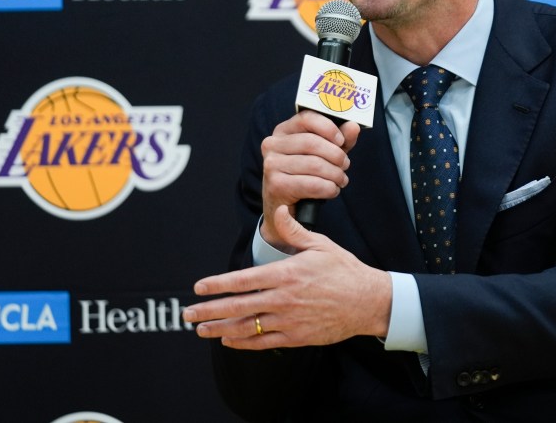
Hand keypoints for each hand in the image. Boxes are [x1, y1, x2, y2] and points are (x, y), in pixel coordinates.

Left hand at [184, 205, 391, 349]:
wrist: (368, 301)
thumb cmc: (344, 270)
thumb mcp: (319, 244)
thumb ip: (293, 231)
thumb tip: (278, 212)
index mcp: (285, 274)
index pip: (242, 280)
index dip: (217, 284)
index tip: (199, 287)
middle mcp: (282, 299)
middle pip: (237, 307)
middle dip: (208, 310)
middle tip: (188, 313)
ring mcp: (288, 321)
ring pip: (246, 327)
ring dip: (219, 329)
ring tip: (201, 330)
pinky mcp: (296, 337)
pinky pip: (263, 343)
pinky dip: (243, 343)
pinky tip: (228, 340)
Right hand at [260, 110, 359, 250]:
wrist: (283, 205)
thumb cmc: (304, 174)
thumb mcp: (323, 153)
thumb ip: (339, 139)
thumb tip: (353, 126)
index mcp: (283, 130)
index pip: (306, 118)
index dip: (328, 128)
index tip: (341, 141)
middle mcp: (272, 144)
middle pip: (312, 142)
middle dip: (336, 155)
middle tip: (345, 165)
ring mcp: (271, 164)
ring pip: (314, 164)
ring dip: (335, 174)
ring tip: (341, 180)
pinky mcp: (276, 184)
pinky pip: (311, 184)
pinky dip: (328, 188)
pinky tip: (332, 190)